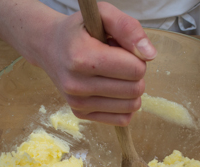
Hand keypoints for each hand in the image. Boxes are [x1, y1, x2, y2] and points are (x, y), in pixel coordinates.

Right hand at [32, 2, 156, 125]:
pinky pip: (122, 119)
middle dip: (135, 75)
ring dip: (131, 90)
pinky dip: (124, 105)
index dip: (137, 58)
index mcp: (83, 58)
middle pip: (135, 89)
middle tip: (120, 63)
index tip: (124, 51)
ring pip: (131, 106)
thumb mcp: (102, 14)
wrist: (48, 46)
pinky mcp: (80, 114)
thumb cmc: (80, 30)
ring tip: (114, 75)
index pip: (135, 69)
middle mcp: (77, 84)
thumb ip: (128, 28)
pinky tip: (112, 90)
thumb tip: (150, 55)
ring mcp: (78, 103)